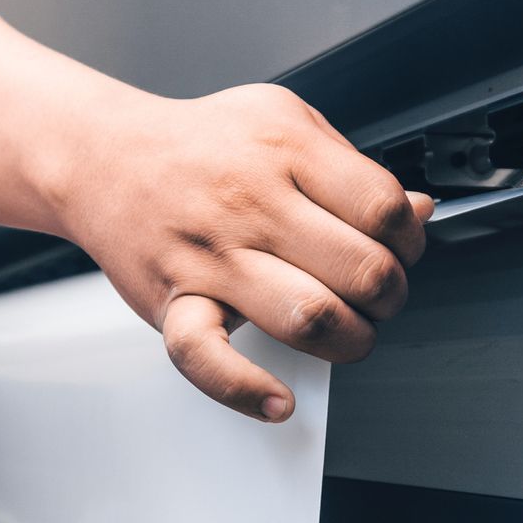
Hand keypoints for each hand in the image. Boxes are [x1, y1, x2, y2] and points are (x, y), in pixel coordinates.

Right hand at [58, 83, 433, 422]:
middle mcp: (250, 201)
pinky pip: (206, 358)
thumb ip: (352, 169)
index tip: (401, 250)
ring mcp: (211, 255)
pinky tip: (278, 400)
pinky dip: (247, 390)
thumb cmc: (199, 145)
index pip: (384, 209)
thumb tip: (419, 213)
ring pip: (309, 316)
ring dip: (349, 340)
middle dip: (389, 297)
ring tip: (345, 333)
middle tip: (377, 297)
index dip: (411, 241)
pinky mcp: (173, 300)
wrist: (102, 158)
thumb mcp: (284, 122)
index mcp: (286, 149)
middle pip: (361, 270)